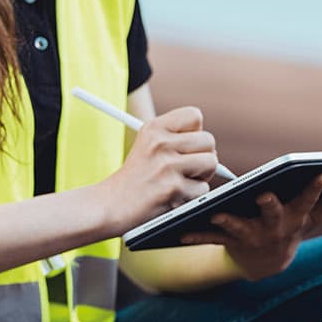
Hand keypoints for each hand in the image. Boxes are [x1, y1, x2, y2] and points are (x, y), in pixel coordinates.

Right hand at [96, 106, 218, 233]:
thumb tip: (210, 145)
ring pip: (211, 163)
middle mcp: (160, 143)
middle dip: (203, 156)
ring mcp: (167, 166)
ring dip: (201, 177)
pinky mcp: (173, 189)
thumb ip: (176, 139)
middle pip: (208, 140)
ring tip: (180, 182)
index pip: (194, 115)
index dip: (195, 132)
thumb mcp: (148, 145)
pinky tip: (173, 197)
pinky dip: (192, 197)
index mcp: (153, 128)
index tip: (184, 145)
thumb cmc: (135, 178)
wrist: (110, 206)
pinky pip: (202, 189)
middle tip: (186, 168)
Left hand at [180, 173, 321, 281]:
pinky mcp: (231, 243)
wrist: (265, 264)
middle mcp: (278, 229)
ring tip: (218, 214)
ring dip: (230, 222)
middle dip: (271, 205)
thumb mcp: (312, 219)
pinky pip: (211, 240)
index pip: (315, 204)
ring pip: (241, 229)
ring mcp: (254, 237)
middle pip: (276, 214)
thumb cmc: (289, 227)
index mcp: (299, 219)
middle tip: (264, 194)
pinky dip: (196, 236)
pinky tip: (181, 233)